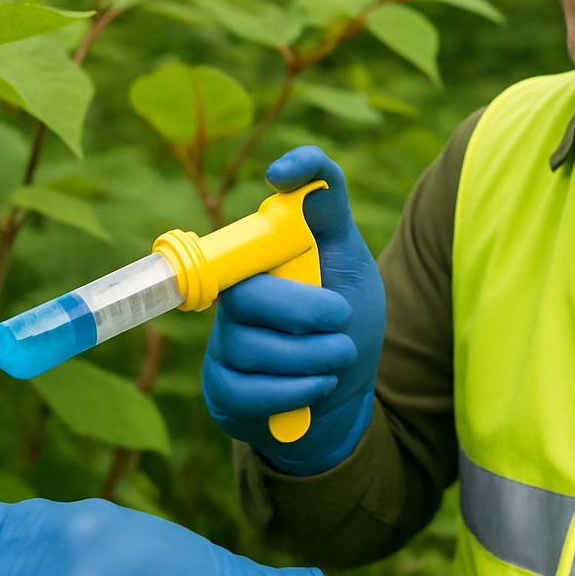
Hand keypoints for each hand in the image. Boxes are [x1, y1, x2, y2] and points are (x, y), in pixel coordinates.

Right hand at [203, 145, 385, 474]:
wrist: (342, 398)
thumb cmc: (344, 325)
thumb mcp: (351, 269)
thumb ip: (329, 220)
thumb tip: (307, 178)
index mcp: (264, 254)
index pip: (262, 211)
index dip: (279, 186)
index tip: (282, 177)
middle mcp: (236, 291)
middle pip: (247, 292)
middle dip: (304, 310)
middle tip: (343, 318)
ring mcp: (225, 340)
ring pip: (251, 345)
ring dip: (312, 357)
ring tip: (340, 356)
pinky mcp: (223, 388)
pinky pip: (248, 391)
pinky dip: (295, 392)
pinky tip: (318, 386)